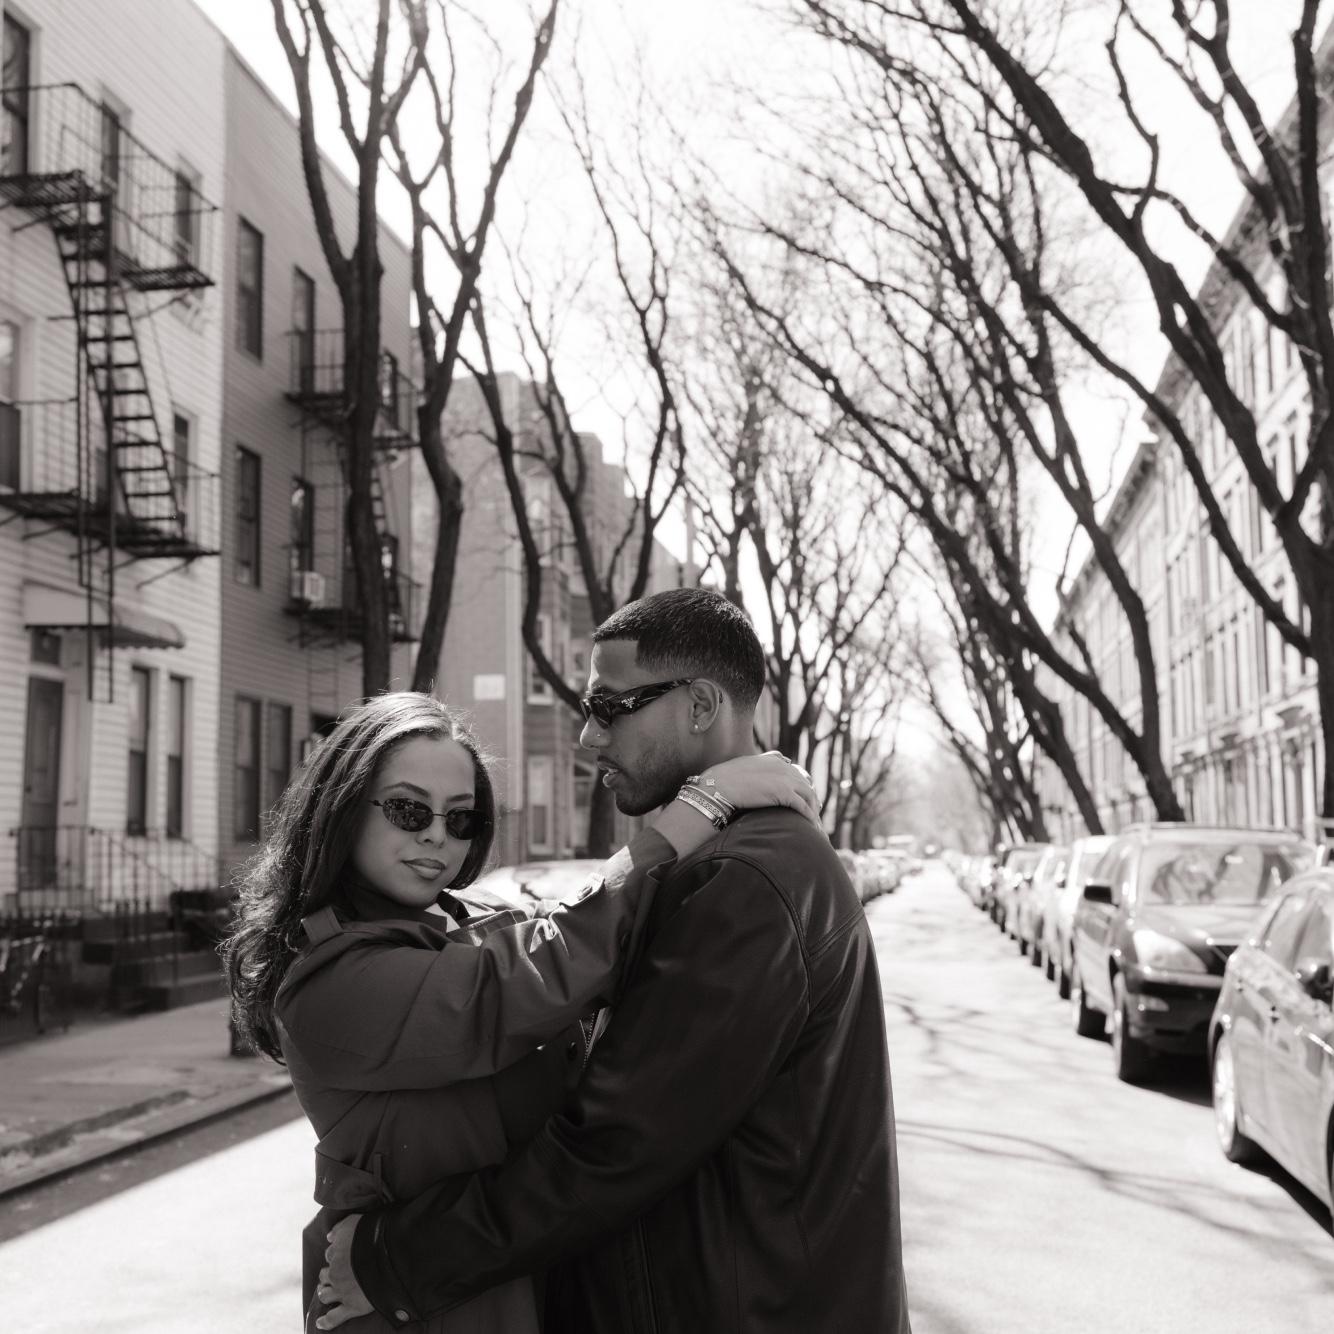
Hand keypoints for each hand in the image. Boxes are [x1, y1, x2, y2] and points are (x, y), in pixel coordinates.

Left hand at [314, 1215, 372, 1329]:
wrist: (389, 1254)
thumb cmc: (374, 1234)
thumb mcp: (354, 1221)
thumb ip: (340, 1228)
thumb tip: (329, 1237)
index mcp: (336, 1251)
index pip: (330, 1254)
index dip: (337, 1254)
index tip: (344, 1255)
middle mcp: (335, 1272)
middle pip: (325, 1275)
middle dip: (329, 1274)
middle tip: (336, 1274)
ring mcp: (341, 1291)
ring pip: (324, 1295)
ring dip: (324, 1293)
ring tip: (326, 1293)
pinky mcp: (351, 1307)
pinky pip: (333, 1318)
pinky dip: (326, 1322)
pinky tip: (320, 1322)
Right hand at [702, 751, 820, 825]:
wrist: (718, 786)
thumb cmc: (723, 780)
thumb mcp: (741, 768)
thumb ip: (753, 769)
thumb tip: (752, 777)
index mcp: (773, 760)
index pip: (795, 771)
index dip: (801, 784)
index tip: (803, 795)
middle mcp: (782, 766)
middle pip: (805, 783)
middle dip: (810, 797)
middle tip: (813, 810)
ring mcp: (784, 778)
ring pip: (808, 794)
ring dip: (812, 808)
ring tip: (813, 820)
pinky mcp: (784, 792)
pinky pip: (803, 806)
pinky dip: (808, 816)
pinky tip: (810, 825)